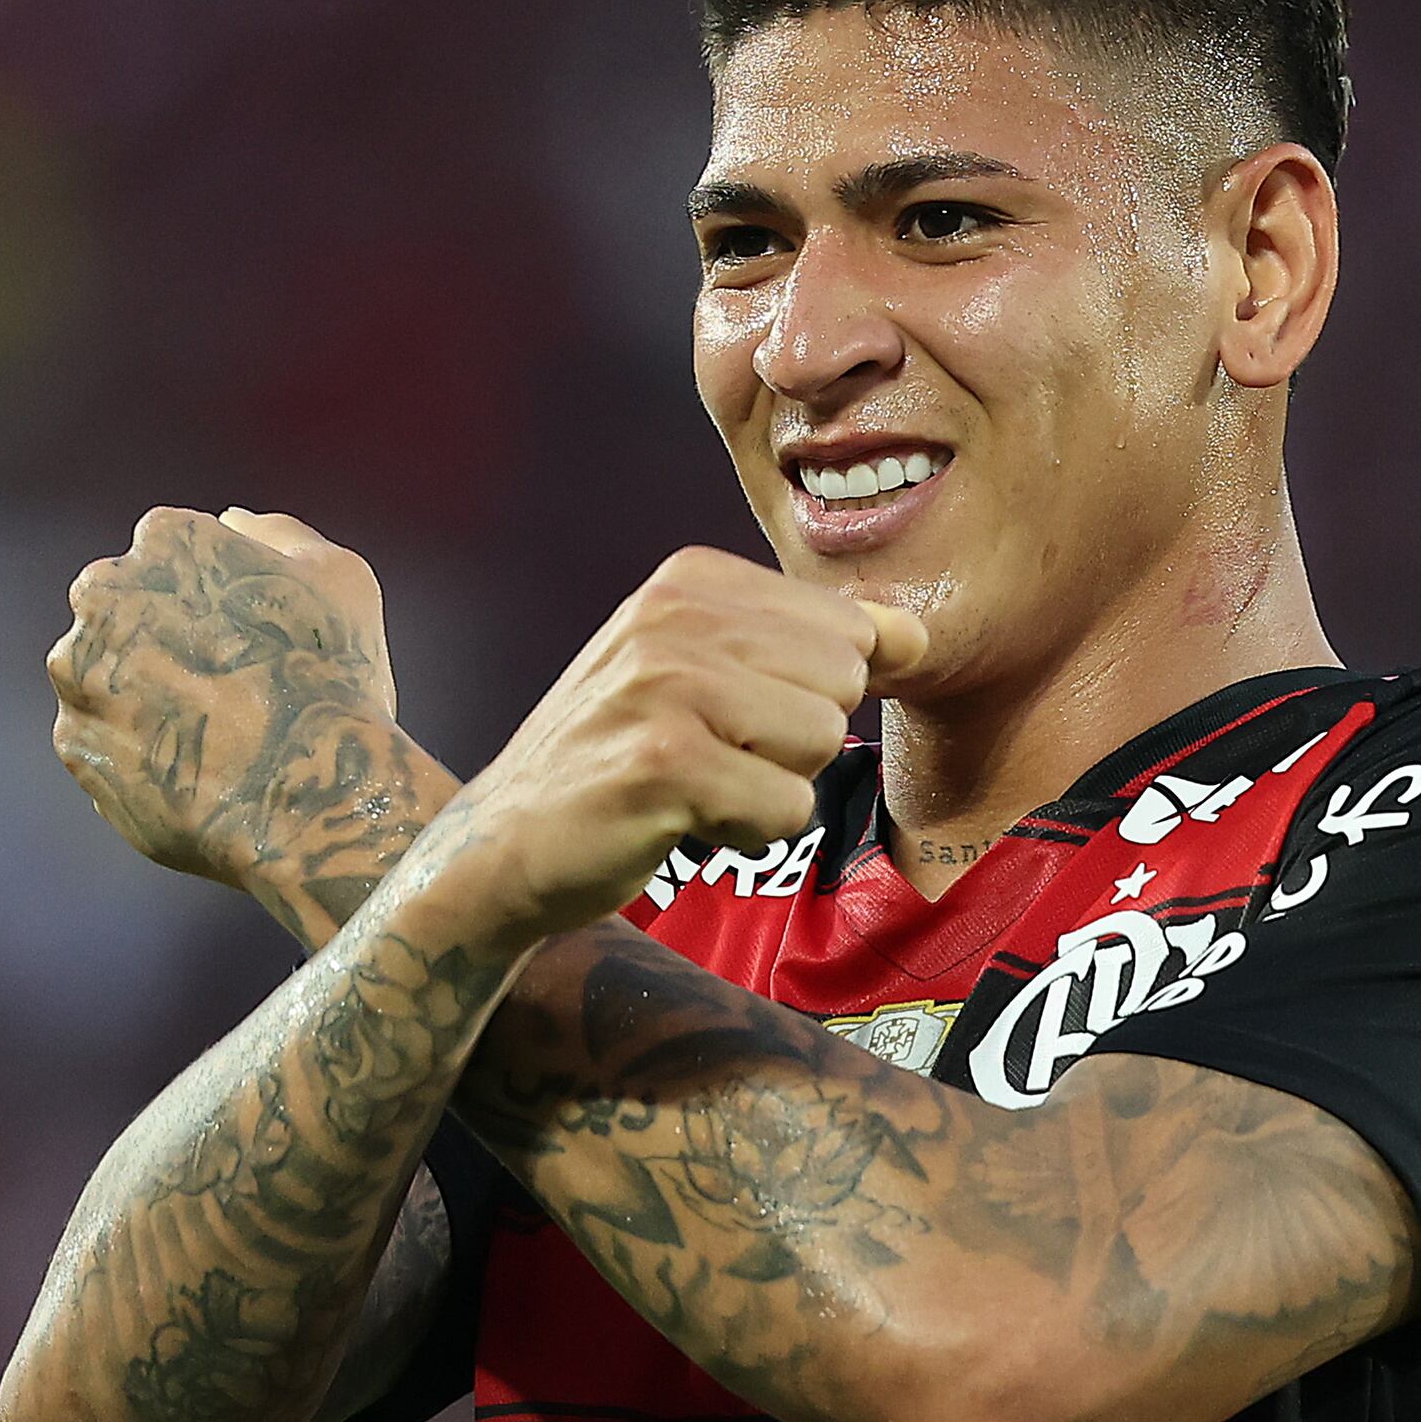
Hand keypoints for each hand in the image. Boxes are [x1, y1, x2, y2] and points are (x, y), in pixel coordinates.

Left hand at [49, 508, 408, 902]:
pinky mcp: (75, 745)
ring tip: (215, 738)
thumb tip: (232, 523)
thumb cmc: (333, 680)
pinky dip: (140, 757)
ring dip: (147, 698)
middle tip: (231, 688)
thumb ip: (277, 536)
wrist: (305, 798)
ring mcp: (81, 673)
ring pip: (109, 676)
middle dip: (167, 642)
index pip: (175, 555)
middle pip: (129, 610)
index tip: (251, 639)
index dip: (217, 600)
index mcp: (165, 539)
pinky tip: (194, 774)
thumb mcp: (337, 579)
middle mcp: (103, 595)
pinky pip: (105, 743)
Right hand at [408, 552, 926, 951]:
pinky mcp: (663, 762)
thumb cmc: (616, 759)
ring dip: (769, 789)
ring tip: (694, 786)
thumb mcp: (706, 672)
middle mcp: (674, 614)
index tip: (727, 715)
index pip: (846, 628)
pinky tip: (680, 820)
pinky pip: (785, 808)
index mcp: (690, 577)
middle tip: (708, 756)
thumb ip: (812, 645)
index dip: (804, 694)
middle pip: (842, 683)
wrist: (504, 844)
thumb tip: (916, 635)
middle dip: (793, 741)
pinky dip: (746, 833)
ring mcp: (665, 683)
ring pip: (819, 744)